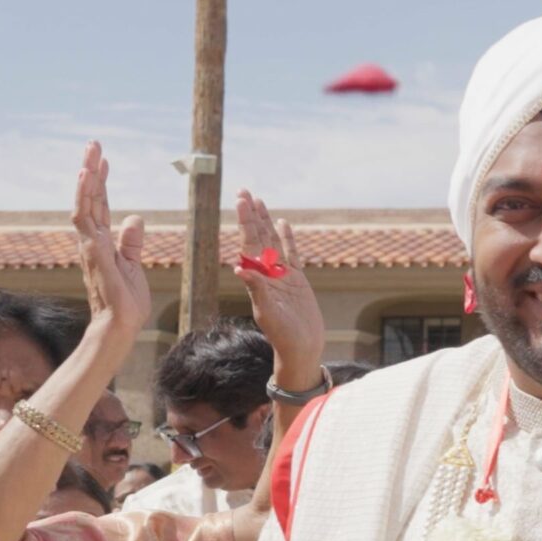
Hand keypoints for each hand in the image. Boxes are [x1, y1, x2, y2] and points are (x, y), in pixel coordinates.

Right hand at [73, 141, 151, 360]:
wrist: (122, 325)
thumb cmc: (126, 301)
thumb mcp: (133, 264)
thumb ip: (131, 241)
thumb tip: (135, 217)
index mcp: (102, 241)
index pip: (99, 205)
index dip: (101, 182)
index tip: (104, 160)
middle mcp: (92, 240)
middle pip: (90, 198)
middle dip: (92, 170)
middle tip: (93, 143)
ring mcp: (90, 244)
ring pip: (84, 203)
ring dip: (87, 177)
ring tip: (90, 153)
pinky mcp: (93, 250)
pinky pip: (85, 218)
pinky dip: (85, 195)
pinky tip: (88, 176)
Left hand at [232, 191, 325, 392]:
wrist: (301, 348)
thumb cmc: (283, 335)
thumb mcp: (268, 312)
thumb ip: (257, 289)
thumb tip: (240, 267)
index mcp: (259, 278)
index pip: (250, 243)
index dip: (246, 221)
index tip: (241, 201)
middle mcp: (268, 273)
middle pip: (258, 238)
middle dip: (251, 215)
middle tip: (244, 192)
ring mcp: (283, 276)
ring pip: (273, 242)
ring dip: (265, 222)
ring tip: (259, 201)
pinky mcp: (297, 281)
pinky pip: (291, 254)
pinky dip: (287, 239)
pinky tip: (283, 224)